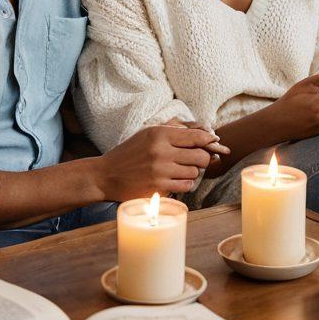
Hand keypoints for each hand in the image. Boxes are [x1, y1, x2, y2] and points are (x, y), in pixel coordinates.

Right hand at [93, 125, 224, 200]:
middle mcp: (161, 151)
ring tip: (179, 170)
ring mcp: (160, 171)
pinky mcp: (158, 188)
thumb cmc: (130, 153)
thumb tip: (205, 134)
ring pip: (195, 172)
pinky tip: (175, 180)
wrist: (106, 175)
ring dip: (191, 172)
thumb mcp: (148, 133)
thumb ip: (174, 131)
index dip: (209, 140)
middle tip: (194, 160)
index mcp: (159, 134)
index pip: (197, 136)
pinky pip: (186, 186)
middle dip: (202, 159)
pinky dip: (185, 183)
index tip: (212, 143)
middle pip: (201, 156)